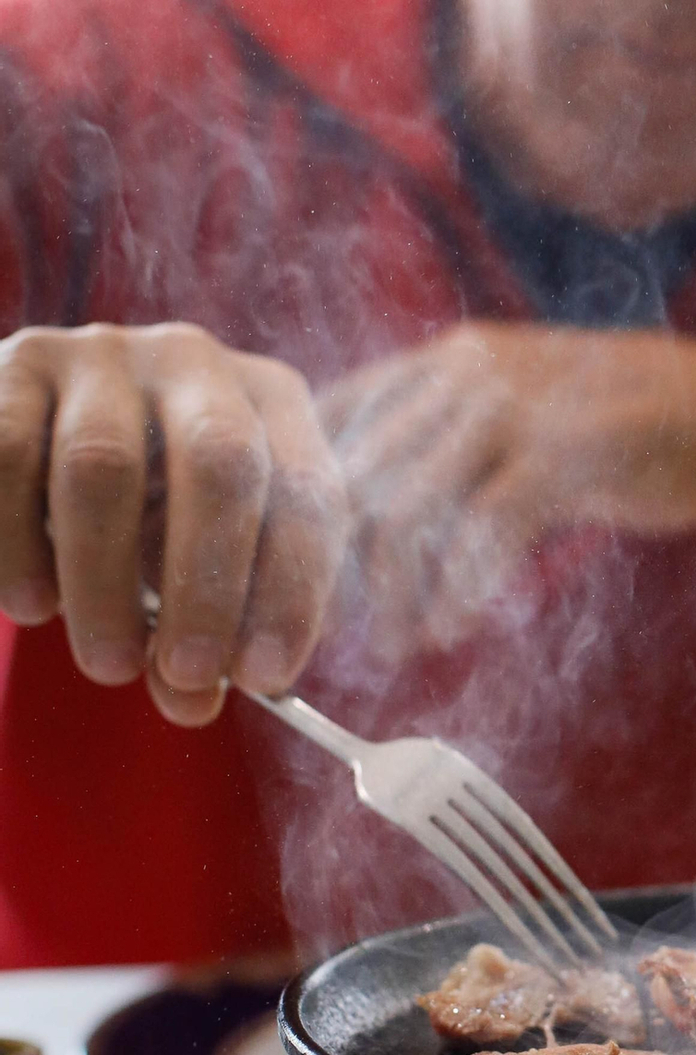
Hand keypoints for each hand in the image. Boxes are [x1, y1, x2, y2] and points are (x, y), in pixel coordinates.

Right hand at [0, 323, 347, 724]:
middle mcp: (195, 362)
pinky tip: (32, 604)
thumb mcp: (192, 563)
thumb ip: (209, 628)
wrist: (35, 443)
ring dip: (104, 585)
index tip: (265, 677)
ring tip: (106, 663)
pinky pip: (9, 458)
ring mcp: (101, 354)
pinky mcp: (15, 366)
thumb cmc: (142, 515)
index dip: (293, 589)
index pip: (306, 491)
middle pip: (219, 462)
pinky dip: (17, 546)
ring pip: (100, 467)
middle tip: (185, 673)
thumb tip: (192, 700)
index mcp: (270, 403)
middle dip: (206, 584)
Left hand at [319, 322, 695, 649]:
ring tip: (396, 645)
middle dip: (340, 569)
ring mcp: (512, 409)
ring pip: (406, 512)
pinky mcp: (557, 455)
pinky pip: (476, 534)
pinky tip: (450, 629)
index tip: (306, 575)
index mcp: (444, 358)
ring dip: (393, 595)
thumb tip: (361, 512)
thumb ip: (439, 442)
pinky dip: (453, 593)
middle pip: (358, 477)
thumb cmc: (611, 427)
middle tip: (337, 633)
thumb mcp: (513, 409)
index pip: (333, 423)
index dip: (308, 508)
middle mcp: (465, 372)